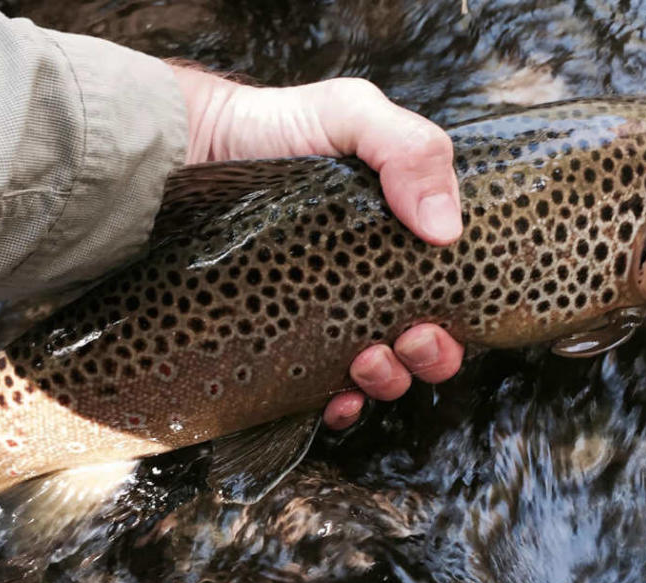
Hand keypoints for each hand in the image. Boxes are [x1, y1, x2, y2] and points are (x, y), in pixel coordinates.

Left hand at [169, 64, 464, 428]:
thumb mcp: (350, 114)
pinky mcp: (278, 341)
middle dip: (431, 356)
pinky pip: (318, 391)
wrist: (186, 149)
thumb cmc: (272, 127)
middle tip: (410, 339)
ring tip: (366, 360)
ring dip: (388, 380)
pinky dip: (340, 406)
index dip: (459, 317)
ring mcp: (322, 315)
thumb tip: (445, 230)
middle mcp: (367, 282)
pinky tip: (336, 397)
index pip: (447, 291)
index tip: (439, 318)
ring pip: (377, 373)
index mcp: (396, 238)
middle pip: (422, 342)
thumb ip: (411, 149)